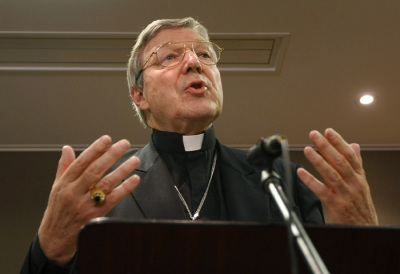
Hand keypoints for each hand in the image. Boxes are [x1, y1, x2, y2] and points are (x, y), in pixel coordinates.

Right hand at [38, 136, 139, 264]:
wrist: (55, 239)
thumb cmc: (58, 211)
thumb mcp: (56, 188)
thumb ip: (64, 167)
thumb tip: (67, 149)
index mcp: (65, 183)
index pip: (81, 162)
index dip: (95, 149)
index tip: (107, 139)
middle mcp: (74, 192)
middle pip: (95, 170)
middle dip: (111, 155)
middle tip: (124, 144)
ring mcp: (85, 204)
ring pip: (106, 183)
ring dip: (122, 170)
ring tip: (134, 160)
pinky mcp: (96, 215)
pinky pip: (113, 199)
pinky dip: (124, 188)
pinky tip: (134, 179)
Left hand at [297, 128, 377, 224]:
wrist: (364, 227)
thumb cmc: (360, 204)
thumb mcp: (361, 182)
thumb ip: (356, 164)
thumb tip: (353, 145)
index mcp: (359, 176)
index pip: (349, 155)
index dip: (339, 142)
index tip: (328, 131)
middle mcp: (353, 183)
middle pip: (339, 161)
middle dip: (326, 146)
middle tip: (314, 135)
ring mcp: (345, 194)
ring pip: (331, 174)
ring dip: (318, 160)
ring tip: (308, 149)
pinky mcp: (336, 204)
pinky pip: (321, 190)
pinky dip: (310, 180)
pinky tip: (301, 172)